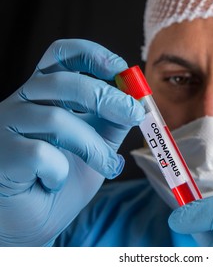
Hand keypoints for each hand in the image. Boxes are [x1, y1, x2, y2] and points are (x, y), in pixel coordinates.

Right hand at [0, 39, 143, 245]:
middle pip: (63, 81)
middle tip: (135, 114)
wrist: (34, 220)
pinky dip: (60, 171)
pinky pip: (39, 154)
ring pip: (57, 119)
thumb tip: (137, 101)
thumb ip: (112, 121)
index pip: (61, 56)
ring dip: (93, 147)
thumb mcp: (97, 144)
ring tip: (109, 166)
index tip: (120, 68)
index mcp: (45, 94)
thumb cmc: (64, 178)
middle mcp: (22, 102)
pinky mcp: (0, 154)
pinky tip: (55, 182)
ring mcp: (6, 126)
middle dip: (107, 97)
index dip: (91, 54)